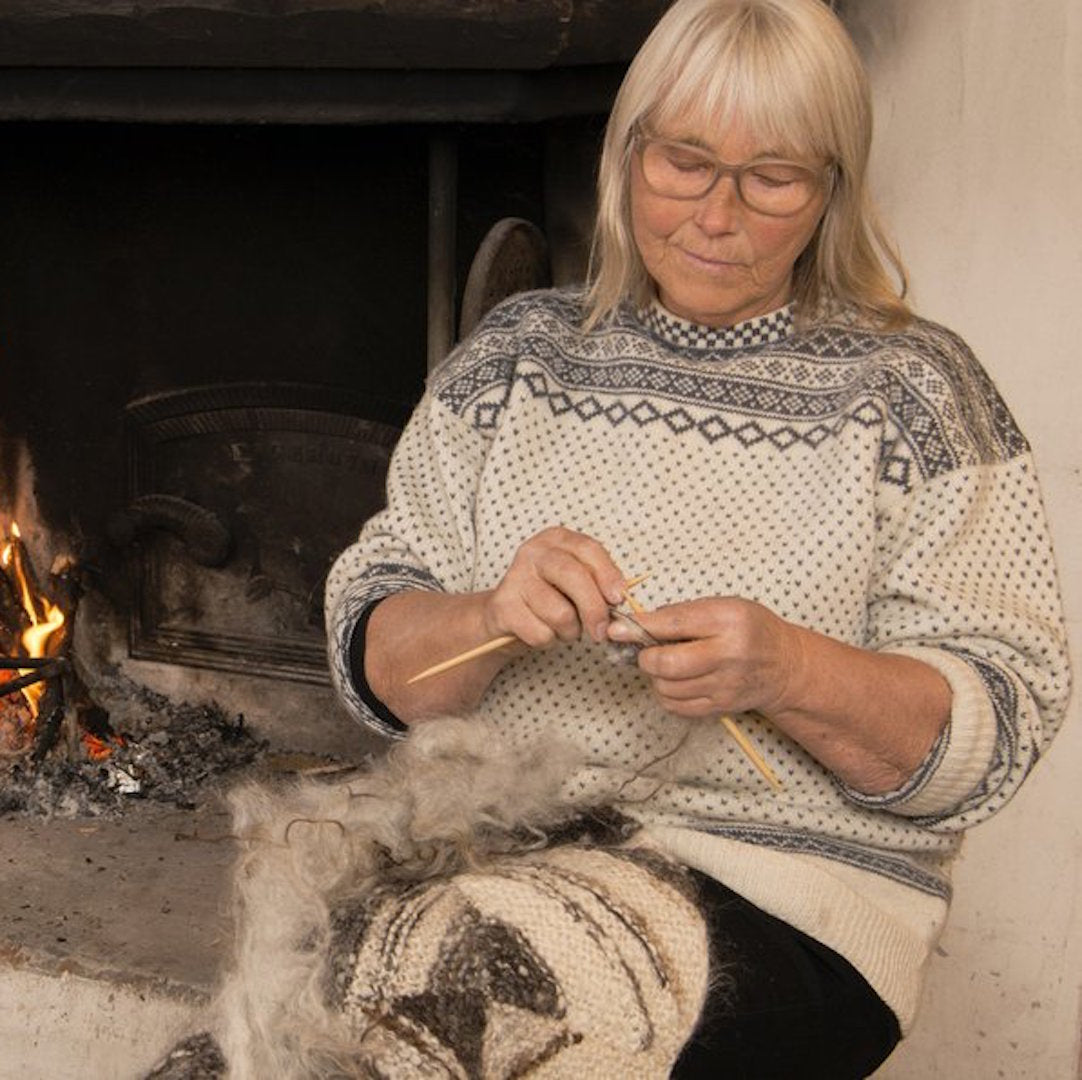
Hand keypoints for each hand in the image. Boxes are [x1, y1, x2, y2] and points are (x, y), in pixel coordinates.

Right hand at [483, 527, 628, 647]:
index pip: (588, 549)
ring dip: (569, 630)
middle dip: (594, 608)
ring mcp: (515, 577)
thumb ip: (597, 582)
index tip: (618, 598)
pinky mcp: (503, 605)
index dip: (608, 574)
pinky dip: (548, 640)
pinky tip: (541, 629)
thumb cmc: (549, 595)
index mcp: (556, 539)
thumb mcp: (575, 580)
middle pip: (574, 576)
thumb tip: (619, 598)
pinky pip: (541, 633)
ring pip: (560, 613)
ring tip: (563, 627)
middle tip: (601, 630)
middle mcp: (534, 552)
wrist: (506, 614)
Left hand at [609, 596, 804, 717]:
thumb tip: (636, 624)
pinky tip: (674, 682)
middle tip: (646, 652)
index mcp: (728, 620)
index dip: (639, 628)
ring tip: (665, 665)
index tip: (616, 629)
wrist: (785, 665)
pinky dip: (666, 695)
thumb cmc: (750, 629)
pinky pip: (677, 706)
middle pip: (667, 663)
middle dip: (646, 658)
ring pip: (668, 688)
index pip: (673, 624)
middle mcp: (729, 654)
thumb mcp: (723, 606)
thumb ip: (682, 614)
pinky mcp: (721, 706)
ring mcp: (725, 684)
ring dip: (656, 677)